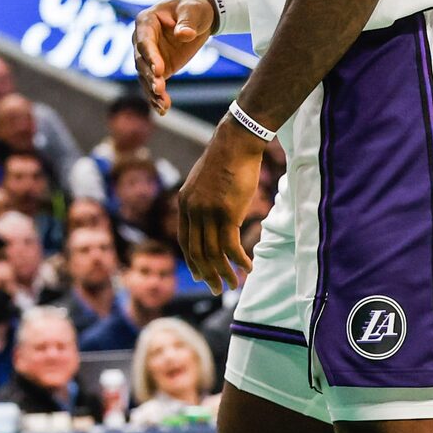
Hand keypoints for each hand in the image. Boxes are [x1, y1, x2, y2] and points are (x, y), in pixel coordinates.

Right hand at [132, 0, 214, 115]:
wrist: (199, 16)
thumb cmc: (194, 8)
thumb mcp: (193, 11)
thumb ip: (187, 22)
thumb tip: (184, 34)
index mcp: (146, 21)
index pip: (144, 41)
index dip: (150, 56)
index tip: (159, 70)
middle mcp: (142, 39)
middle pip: (141, 61)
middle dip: (149, 76)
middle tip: (159, 89)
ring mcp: (149, 55)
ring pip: (144, 76)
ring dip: (152, 91)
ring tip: (163, 105)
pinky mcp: (158, 68)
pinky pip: (154, 83)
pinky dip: (157, 97)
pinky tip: (163, 110)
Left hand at [178, 115, 262, 292]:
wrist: (235, 142)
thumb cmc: (224, 160)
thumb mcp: (204, 182)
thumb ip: (201, 202)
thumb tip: (208, 220)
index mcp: (184, 203)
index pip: (184, 241)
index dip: (192, 261)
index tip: (198, 276)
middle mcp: (193, 210)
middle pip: (197, 252)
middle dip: (207, 274)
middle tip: (217, 290)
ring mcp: (209, 212)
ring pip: (214, 253)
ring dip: (225, 273)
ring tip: (235, 285)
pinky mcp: (227, 213)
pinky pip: (231, 246)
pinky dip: (239, 261)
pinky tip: (248, 268)